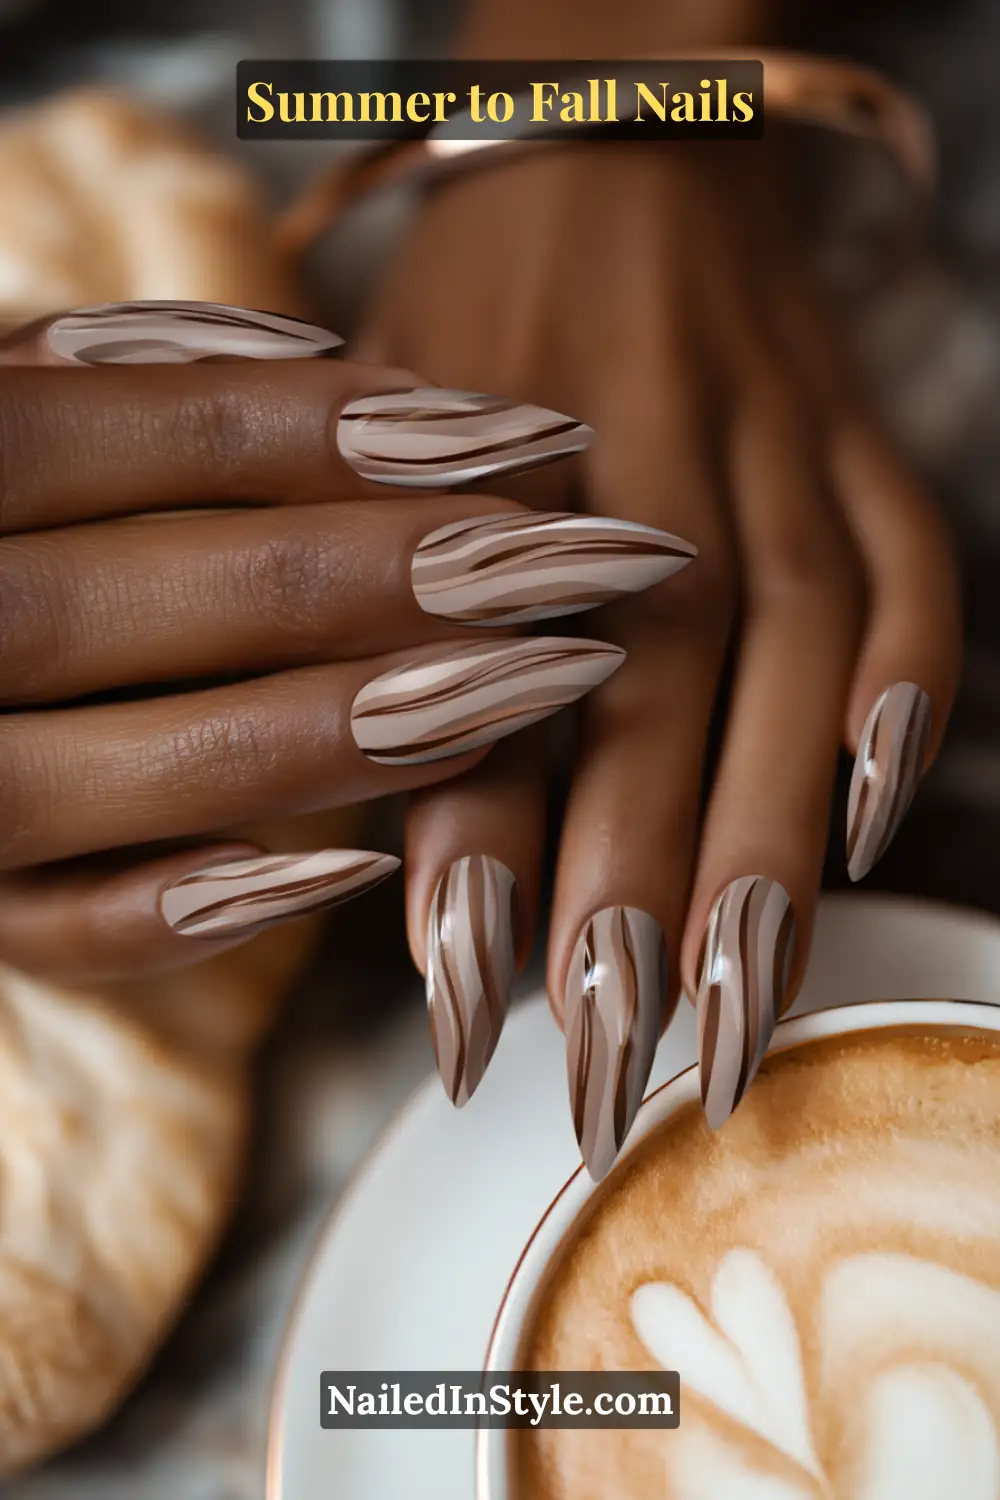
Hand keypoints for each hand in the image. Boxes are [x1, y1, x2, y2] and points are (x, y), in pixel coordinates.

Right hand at [0, 301, 691, 983]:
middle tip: (562, 564)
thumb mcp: (7, 405)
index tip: (522, 433)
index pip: (167, 434)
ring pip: (170, 765)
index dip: (350, 431)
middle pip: (192, 599)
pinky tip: (358, 866)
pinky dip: (215, 907)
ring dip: (359, 727)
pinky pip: (83, 934)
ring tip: (522, 687)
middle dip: (392, 579)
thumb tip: (325, 354)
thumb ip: (114, 373)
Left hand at [361, 142, 960, 1169]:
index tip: (473, 1028)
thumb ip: (396, 647)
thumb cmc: (472, 322)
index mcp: (504, 471)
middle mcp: (652, 468)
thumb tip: (430, 880)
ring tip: (742, 1004)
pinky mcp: (865, 452)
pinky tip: (873, 809)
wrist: (610, 150)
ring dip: (770, 843)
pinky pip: (913, 576)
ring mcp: (781, 455)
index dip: (487, 869)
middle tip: (625, 1073)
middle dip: (642, 902)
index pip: (491, 700)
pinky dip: (904, 690)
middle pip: (658, 707)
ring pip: (794, 667)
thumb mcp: (381, 448)